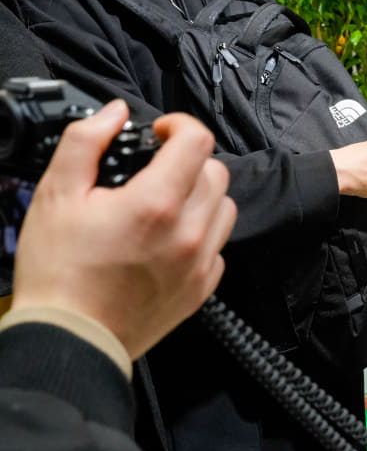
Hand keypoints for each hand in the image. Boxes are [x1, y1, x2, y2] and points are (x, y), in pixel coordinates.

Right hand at [11, 101, 236, 359]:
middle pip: (216, 173)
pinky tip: (169, 239)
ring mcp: (200, 264)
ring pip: (225, 209)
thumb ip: (86, 142)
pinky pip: (219, 247)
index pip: (197, 141)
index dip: (179, 125)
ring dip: (201, 197)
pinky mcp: (203, 288)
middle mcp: (189, 233)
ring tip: (164, 204)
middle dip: (188, 162)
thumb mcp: (56, 193)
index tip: (159, 133)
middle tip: (155, 170)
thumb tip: (114, 113)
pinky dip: (202, 235)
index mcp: (156, 204)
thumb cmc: (59, 271)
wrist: (71, 336)